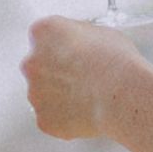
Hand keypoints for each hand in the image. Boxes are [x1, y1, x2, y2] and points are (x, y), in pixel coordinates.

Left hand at [22, 13, 128, 143]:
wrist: (121, 95)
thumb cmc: (116, 61)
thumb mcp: (100, 32)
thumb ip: (78, 37)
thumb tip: (79, 47)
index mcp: (43, 32)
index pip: (45, 36)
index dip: (64, 46)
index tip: (76, 53)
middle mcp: (31, 62)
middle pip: (39, 65)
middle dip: (56, 71)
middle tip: (82, 77)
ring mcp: (34, 93)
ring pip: (44, 94)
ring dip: (60, 95)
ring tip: (89, 97)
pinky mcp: (43, 120)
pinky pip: (53, 118)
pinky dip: (66, 118)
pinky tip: (87, 113)